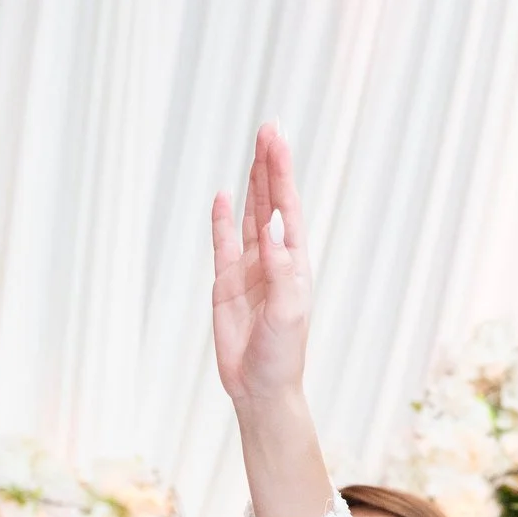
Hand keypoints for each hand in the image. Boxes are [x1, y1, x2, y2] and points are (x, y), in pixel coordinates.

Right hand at [211, 124, 312, 412]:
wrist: (260, 387)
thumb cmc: (282, 355)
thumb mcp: (287, 313)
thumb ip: (280, 272)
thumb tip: (273, 230)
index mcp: (294, 265)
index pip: (287, 209)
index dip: (282, 174)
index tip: (277, 142)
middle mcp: (274, 261)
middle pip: (270, 203)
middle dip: (270, 166)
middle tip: (269, 129)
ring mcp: (249, 270)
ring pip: (250, 216)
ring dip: (252, 185)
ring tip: (255, 150)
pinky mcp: (226, 284)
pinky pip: (223, 244)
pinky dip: (223, 220)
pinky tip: (224, 195)